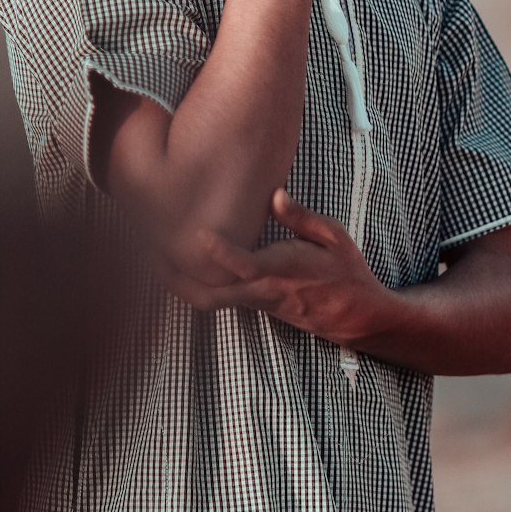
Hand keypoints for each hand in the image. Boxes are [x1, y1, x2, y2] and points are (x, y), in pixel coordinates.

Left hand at [166, 189, 389, 343]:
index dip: (218, 251)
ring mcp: (259, 303)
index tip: (196, 233)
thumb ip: (301, 218)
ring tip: (156, 260)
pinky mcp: (258, 307)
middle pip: (212, 295)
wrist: (358, 316)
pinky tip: (183, 270)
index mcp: (283, 270)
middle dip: (180, 279)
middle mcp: (265, 291)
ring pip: (212, 301)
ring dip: (184, 285)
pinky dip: (200, 288)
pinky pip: (222, 300)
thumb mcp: (334, 237)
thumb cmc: (347, 272)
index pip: (243, 264)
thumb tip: (274, 195)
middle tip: (152, 255)